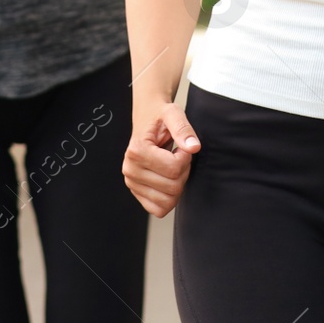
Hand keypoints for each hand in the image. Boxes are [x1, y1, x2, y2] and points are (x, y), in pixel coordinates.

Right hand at [122, 98, 200, 216]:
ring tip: (172, 166)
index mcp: (136, 151)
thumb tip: (193, 147)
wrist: (147, 117)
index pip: (174, 169)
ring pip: (168, 202)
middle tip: (177, 156)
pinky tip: (168, 179)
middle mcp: (130, 169)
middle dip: (183, 172)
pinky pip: (159, 210)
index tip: (181, 147)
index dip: (186, 158)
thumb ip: (183, 128)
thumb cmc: (160, 115)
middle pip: (173, 187)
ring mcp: (131, 183)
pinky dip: (169, 198)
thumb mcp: (173, 113)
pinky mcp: (136, 192)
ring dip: (177, 185)